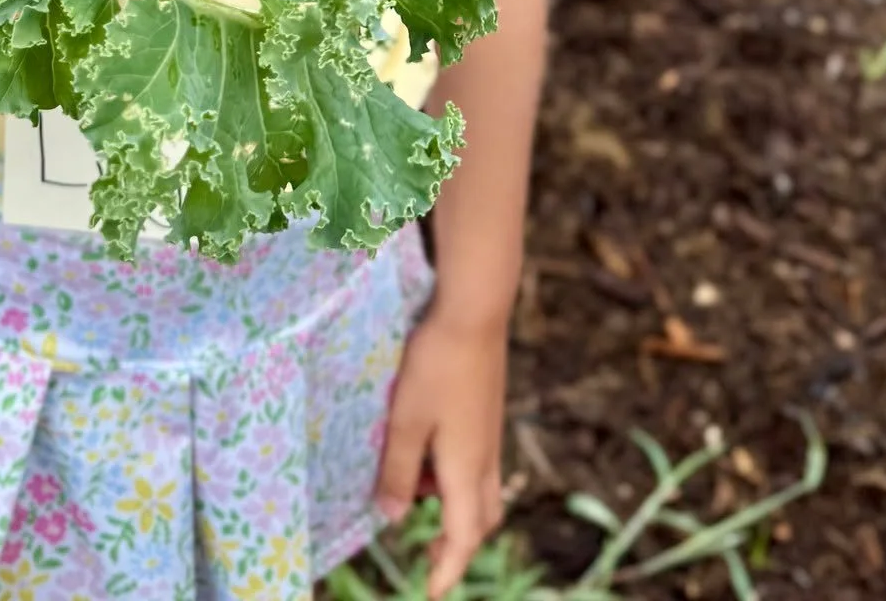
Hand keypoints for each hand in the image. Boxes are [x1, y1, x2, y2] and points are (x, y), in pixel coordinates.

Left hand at [376, 308, 507, 597]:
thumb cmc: (436, 365)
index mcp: (466, 469)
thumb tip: (394, 518)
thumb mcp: (406, 420)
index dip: (448, 569)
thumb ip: (399, 471)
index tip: (432, 592)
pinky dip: (455, 475)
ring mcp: (490, 434)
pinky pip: (478, 463)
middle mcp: (486, 458)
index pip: (464, 537)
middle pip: (481, 520)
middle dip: (458, 544)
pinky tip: (428, 448)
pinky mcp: (488, 413)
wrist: (474, 313)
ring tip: (415, 489)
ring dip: (454, 505)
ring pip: (481, 490)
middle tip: (429, 554)